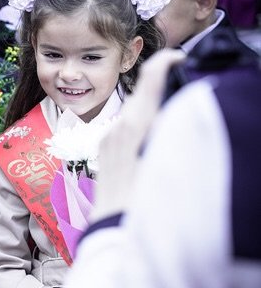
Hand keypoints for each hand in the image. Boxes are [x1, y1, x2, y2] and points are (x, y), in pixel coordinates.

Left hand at [90, 49, 185, 220]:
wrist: (111, 232)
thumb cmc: (144, 204)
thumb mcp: (170, 163)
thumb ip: (175, 133)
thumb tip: (183, 116)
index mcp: (136, 125)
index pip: (150, 78)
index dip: (165, 60)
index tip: (179, 56)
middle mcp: (118, 127)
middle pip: (142, 93)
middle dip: (161, 87)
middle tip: (183, 90)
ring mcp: (108, 138)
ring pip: (132, 111)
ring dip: (150, 108)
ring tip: (169, 120)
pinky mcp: (104, 150)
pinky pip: (123, 127)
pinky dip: (139, 125)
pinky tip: (151, 142)